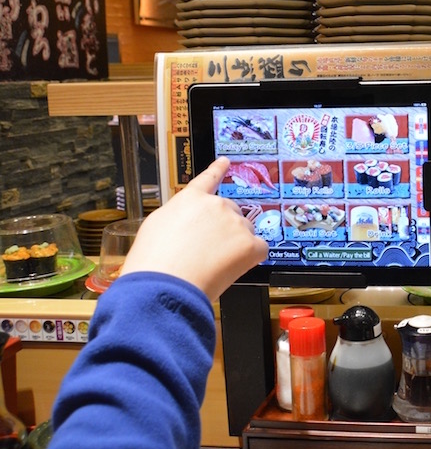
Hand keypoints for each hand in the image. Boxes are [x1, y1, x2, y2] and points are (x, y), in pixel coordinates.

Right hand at [120, 157, 268, 300]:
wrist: (165, 287)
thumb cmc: (154, 263)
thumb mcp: (156, 227)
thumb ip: (179, 217)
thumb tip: (189, 223)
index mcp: (190, 199)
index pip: (208, 179)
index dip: (218, 170)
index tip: (226, 161)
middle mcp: (216, 205)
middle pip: (230, 213)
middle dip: (224, 230)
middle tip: (206, 252)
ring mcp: (235, 223)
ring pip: (244, 232)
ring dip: (235, 245)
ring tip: (211, 264)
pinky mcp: (250, 244)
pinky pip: (259, 249)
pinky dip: (250, 259)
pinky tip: (231, 268)